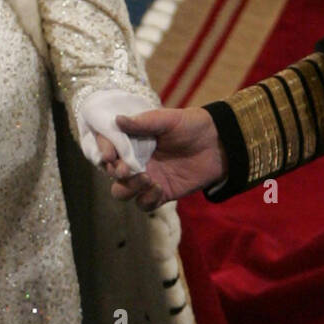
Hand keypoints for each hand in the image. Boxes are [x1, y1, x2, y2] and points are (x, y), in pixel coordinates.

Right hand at [95, 108, 226, 210]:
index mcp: (133, 140)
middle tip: (126, 169)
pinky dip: (146, 199)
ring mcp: (147, 178)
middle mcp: (136, 160)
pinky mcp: (161, 193)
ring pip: (123, 192)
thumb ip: (143, 122)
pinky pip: (144, 203)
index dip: (104, 151)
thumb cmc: (191, 125)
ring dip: (128, 188)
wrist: (219, 143)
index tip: (109, 155)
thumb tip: (117, 120)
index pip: (109, 147)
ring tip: (147, 178)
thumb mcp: (168, 119)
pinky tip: (158, 188)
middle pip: (112, 173)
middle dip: (115, 172)